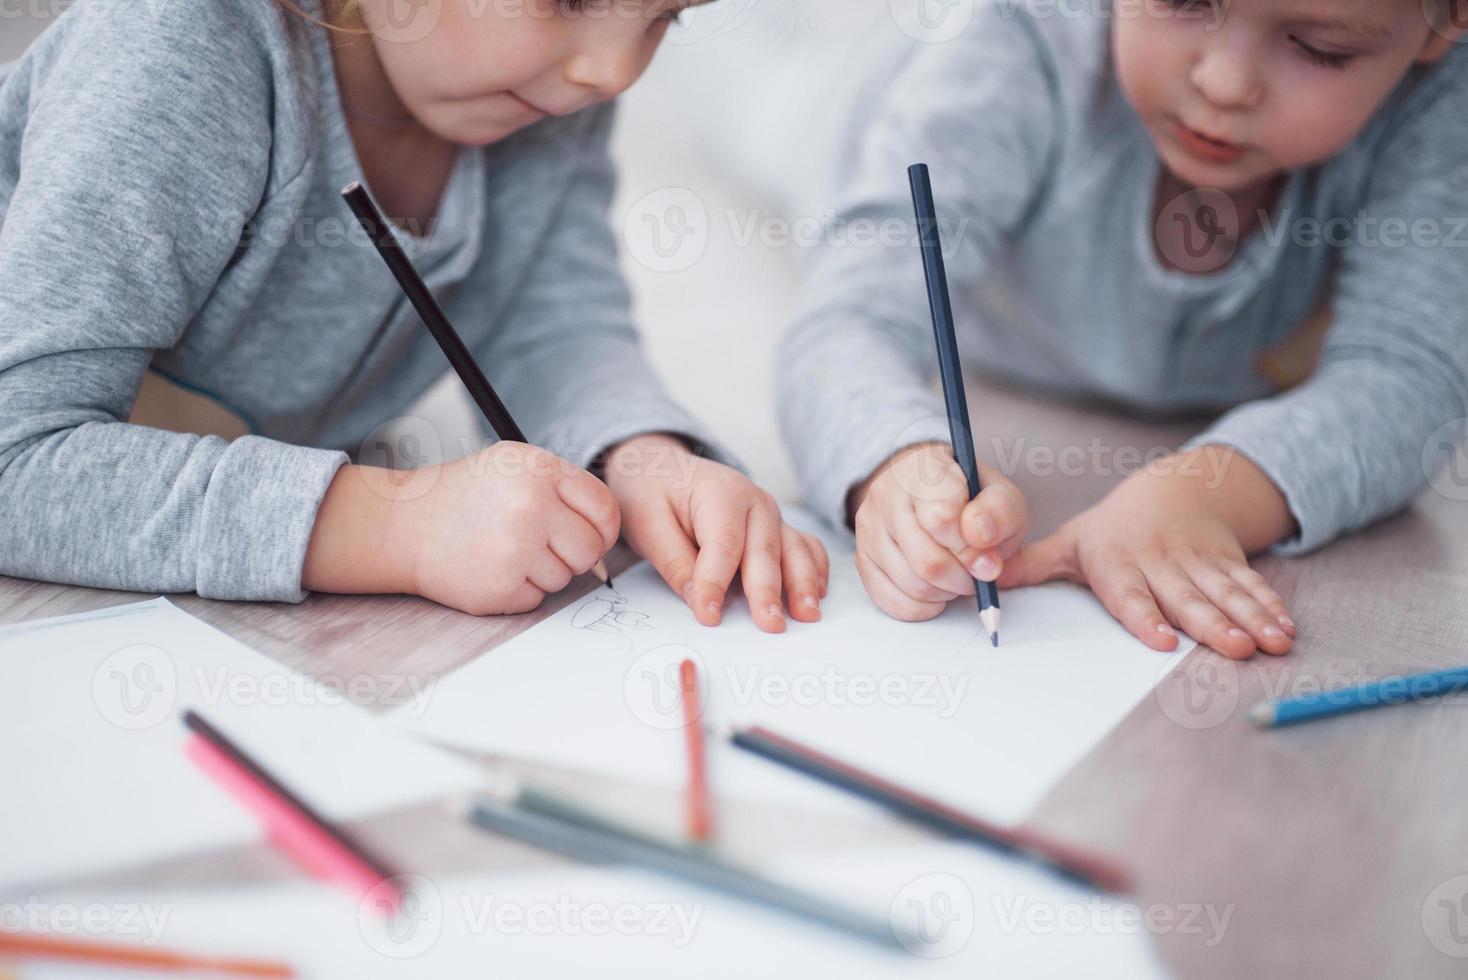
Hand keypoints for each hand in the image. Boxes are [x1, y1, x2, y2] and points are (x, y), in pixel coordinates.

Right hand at [303, 442, 618, 615]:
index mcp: (540, 470)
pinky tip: (491, 568)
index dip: (603, 529)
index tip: (591, 536)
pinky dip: (519, 590)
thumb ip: (563, 489)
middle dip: (574, 554)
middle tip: (541, 546)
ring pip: (564, 578)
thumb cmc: (465, 495)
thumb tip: (607, 529)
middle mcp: (532, 506)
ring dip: (542, 572)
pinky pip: (537, 599)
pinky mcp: (500, 586)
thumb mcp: (514, 465)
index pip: (604, 510)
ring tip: (505, 550)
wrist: (404, 523)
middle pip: (590, 549)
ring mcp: (516, 548)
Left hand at [604, 434, 828, 632]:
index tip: (709, 615)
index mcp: (719, 493)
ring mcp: (770, 515)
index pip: (722, 544)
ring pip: (793, 550)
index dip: (716, 581)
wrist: (664, 468)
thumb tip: (697, 599)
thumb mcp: (647, 522)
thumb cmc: (654, 492)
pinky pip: (804, 547)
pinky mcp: (777, 529)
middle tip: (770, 624)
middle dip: (768, 590)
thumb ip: (673, 561)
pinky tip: (817, 593)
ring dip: (802, 583)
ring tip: (806, 615)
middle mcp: (754, 501)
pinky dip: (813, 569)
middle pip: (764, 550)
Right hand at [848, 442, 1027, 621]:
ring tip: (958, 576)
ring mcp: (868, 528)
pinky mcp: (861, 559)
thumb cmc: (970, 501)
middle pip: (928, 561)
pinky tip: (936, 591)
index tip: (985, 547)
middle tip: (976, 570)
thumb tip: (979, 537)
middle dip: (963, 577)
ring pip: (912, 585)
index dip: (971, 546)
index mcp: (923, 468)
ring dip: (946, 593)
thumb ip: (999, 514)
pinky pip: (892, 602)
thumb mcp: (1000, 498)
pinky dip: (924, 607)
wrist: (935, 498)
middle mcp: (886, 494)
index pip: (942, 518)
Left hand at [1000, 447, 1297, 658]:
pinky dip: (1270, 606)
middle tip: (1235, 649)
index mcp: (1119, 564)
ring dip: (1251, 618)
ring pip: (1226, 593)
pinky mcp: (1228, 562)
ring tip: (1272, 643)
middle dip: (1214, 624)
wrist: (1174, 489)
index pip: (1132, 594)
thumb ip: (1033, 566)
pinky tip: (1287, 628)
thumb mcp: (1072, 542)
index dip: (1146, 616)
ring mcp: (1199, 563)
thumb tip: (985, 581)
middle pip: (1188, 598)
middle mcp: (1161, 565)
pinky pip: (1251, 584)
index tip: (1161, 638)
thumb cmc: (1113, 528)